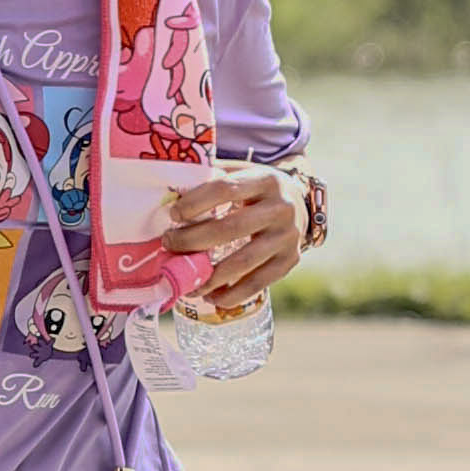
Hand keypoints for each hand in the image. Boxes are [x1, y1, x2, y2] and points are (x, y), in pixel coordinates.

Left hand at [162, 162, 325, 313]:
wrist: (300, 202)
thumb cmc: (256, 190)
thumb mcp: (241, 174)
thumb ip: (212, 182)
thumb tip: (169, 198)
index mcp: (265, 180)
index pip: (225, 189)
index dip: (195, 203)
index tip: (173, 215)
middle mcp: (281, 208)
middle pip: (231, 229)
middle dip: (193, 241)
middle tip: (169, 245)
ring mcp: (287, 237)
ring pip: (243, 261)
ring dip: (209, 275)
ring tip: (186, 280)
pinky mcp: (289, 261)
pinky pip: (257, 284)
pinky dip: (231, 295)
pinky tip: (210, 297)